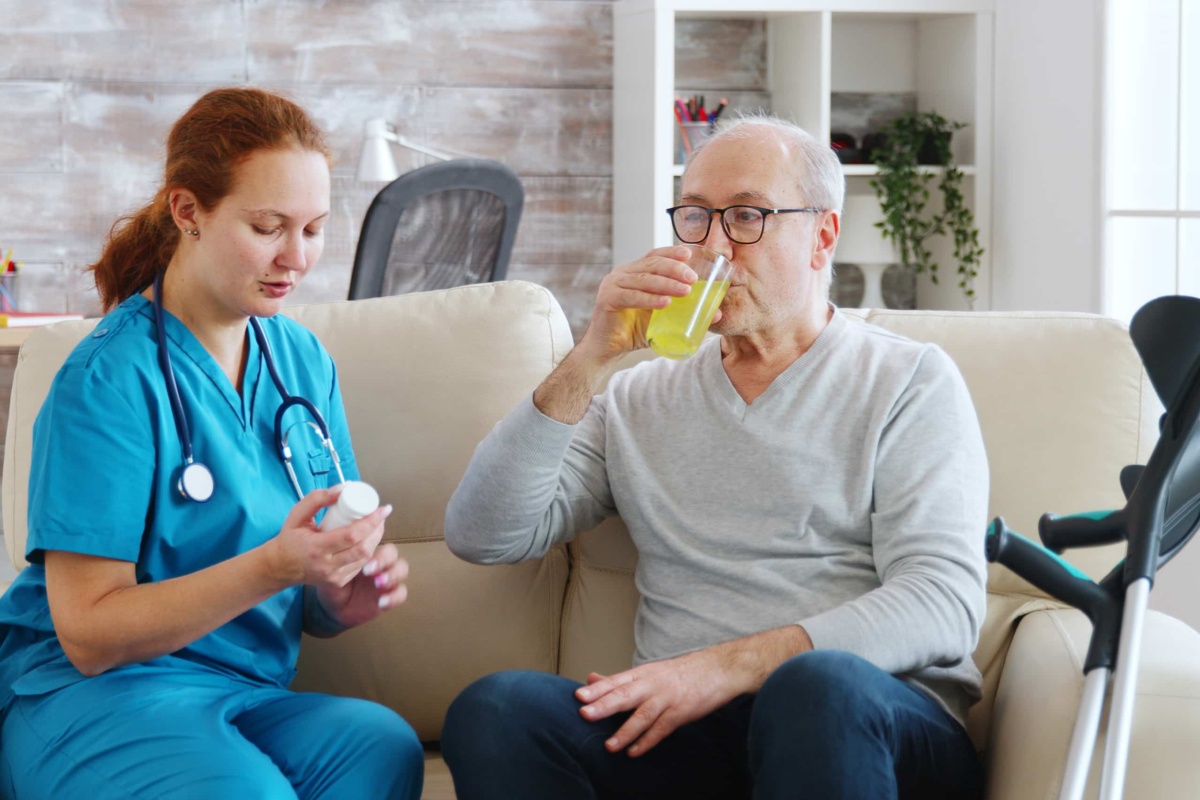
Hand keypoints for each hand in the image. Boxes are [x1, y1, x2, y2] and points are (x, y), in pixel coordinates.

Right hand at [263, 487, 392, 589]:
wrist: (280, 567)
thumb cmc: (289, 538)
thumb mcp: (297, 514)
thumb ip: (317, 499)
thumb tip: (342, 489)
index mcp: (316, 548)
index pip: (352, 535)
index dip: (372, 521)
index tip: (384, 509)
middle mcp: (327, 565)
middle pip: (363, 549)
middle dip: (377, 530)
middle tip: (380, 515)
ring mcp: (334, 577)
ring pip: (365, 558)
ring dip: (375, 540)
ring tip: (376, 525)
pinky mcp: (338, 582)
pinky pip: (360, 566)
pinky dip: (367, 551)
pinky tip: (367, 539)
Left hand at [316, 542, 409, 627]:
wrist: (331, 606)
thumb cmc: (329, 580)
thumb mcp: (326, 564)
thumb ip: (329, 550)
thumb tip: (318, 526)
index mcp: (365, 550)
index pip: (376, 536)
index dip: (376, 538)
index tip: (365, 542)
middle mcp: (379, 562)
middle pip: (392, 553)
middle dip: (383, 559)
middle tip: (368, 569)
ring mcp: (386, 579)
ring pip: (402, 570)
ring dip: (392, 574)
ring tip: (378, 582)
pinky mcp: (388, 597)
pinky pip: (400, 595)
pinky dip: (394, 597)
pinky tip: (381, 602)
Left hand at [572, 648, 742, 757]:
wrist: (717, 669)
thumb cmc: (678, 673)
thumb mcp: (648, 671)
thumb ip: (619, 679)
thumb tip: (590, 679)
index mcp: (642, 673)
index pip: (616, 681)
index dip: (597, 689)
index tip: (578, 695)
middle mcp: (652, 684)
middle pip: (625, 694)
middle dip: (604, 705)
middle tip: (584, 714)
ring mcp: (667, 698)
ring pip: (643, 714)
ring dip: (625, 731)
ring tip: (609, 746)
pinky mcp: (681, 711)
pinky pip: (662, 728)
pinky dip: (648, 741)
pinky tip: (635, 751)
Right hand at [576, 246, 703, 362]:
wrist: (608, 349)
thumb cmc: (635, 331)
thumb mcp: (662, 317)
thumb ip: (683, 311)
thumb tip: (716, 313)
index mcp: (634, 272)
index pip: (654, 255)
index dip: (671, 252)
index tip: (689, 253)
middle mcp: (622, 273)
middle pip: (651, 264)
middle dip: (674, 269)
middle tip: (693, 278)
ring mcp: (613, 284)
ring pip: (644, 279)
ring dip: (667, 284)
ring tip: (685, 291)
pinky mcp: (607, 299)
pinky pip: (632, 297)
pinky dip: (650, 299)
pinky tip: (665, 303)